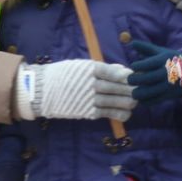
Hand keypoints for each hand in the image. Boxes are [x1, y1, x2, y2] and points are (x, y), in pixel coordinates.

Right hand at [13, 60, 135, 120]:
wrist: (41, 91)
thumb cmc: (64, 75)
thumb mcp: (81, 66)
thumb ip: (103, 68)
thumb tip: (123, 70)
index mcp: (89, 69)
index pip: (111, 72)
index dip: (125, 75)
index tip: (134, 77)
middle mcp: (90, 84)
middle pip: (116, 87)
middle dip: (131, 89)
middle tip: (141, 90)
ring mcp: (88, 99)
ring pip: (114, 101)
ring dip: (128, 102)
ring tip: (135, 102)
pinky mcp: (86, 111)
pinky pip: (107, 114)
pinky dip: (119, 114)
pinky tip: (127, 113)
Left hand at [127, 39, 181, 103]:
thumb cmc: (171, 60)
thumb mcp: (161, 52)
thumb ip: (146, 48)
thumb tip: (131, 43)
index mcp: (163, 61)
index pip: (146, 64)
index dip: (136, 66)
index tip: (134, 66)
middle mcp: (165, 74)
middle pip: (145, 79)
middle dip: (133, 79)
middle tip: (130, 79)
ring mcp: (166, 86)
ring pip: (146, 93)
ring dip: (136, 93)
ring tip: (134, 90)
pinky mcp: (167, 96)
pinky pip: (151, 102)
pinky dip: (144, 101)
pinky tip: (142, 96)